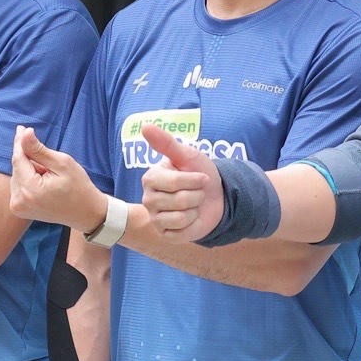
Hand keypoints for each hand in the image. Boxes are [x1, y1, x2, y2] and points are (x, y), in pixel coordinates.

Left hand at [10, 126, 106, 228]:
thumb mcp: (62, 163)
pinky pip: (19, 185)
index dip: (20, 143)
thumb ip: (39, 149)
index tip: (22, 128)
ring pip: (17, 175)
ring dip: (30, 170)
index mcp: (30, 190)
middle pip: (17, 167)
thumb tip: (24, 133)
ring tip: (50, 177)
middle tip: (50, 164)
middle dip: (30, 160)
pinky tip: (43, 183)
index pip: (18, 159)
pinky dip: (28, 179)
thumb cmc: (78, 186)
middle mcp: (19, 201)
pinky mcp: (18, 209)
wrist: (85, 212)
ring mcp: (17, 207)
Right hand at [139, 124, 221, 240]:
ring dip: (196, 208)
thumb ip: (166, 143)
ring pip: (181, 216)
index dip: (195, 179)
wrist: (215, 196)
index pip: (175, 182)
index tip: (200, 177)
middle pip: (180, 200)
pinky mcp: (165, 234)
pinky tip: (191, 217)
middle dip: (197, 194)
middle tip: (196, 191)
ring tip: (194, 204)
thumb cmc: (199, 173)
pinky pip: (182, 231)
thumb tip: (145, 126)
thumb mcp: (186, 155)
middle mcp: (148, 199)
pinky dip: (193, 223)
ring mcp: (155, 218)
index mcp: (150, 178)